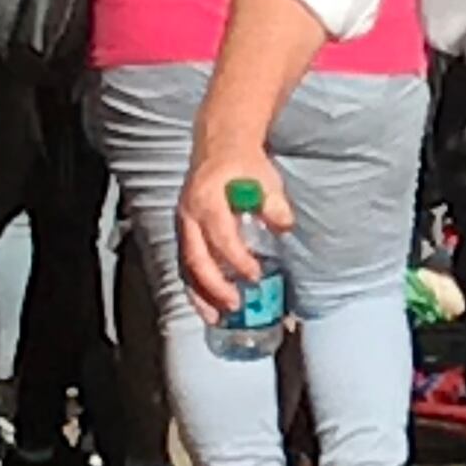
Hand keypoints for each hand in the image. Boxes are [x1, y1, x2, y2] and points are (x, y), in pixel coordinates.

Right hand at [175, 147, 288, 316]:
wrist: (218, 147)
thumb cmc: (243, 163)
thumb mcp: (264, 176)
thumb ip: (273, 202)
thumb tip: (283, 226)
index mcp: (206, 200)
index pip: (220, 236)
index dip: (237, 259)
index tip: (255, 276)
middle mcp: (188, 215)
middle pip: (196, 258)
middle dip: (214, 287)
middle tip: (235, 305)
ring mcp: (182, 225)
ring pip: (185, 267)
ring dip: (200, 295)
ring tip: (216, 318)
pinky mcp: (183, 233)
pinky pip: (185, 265)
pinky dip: (195, 288)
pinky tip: (207, 306)